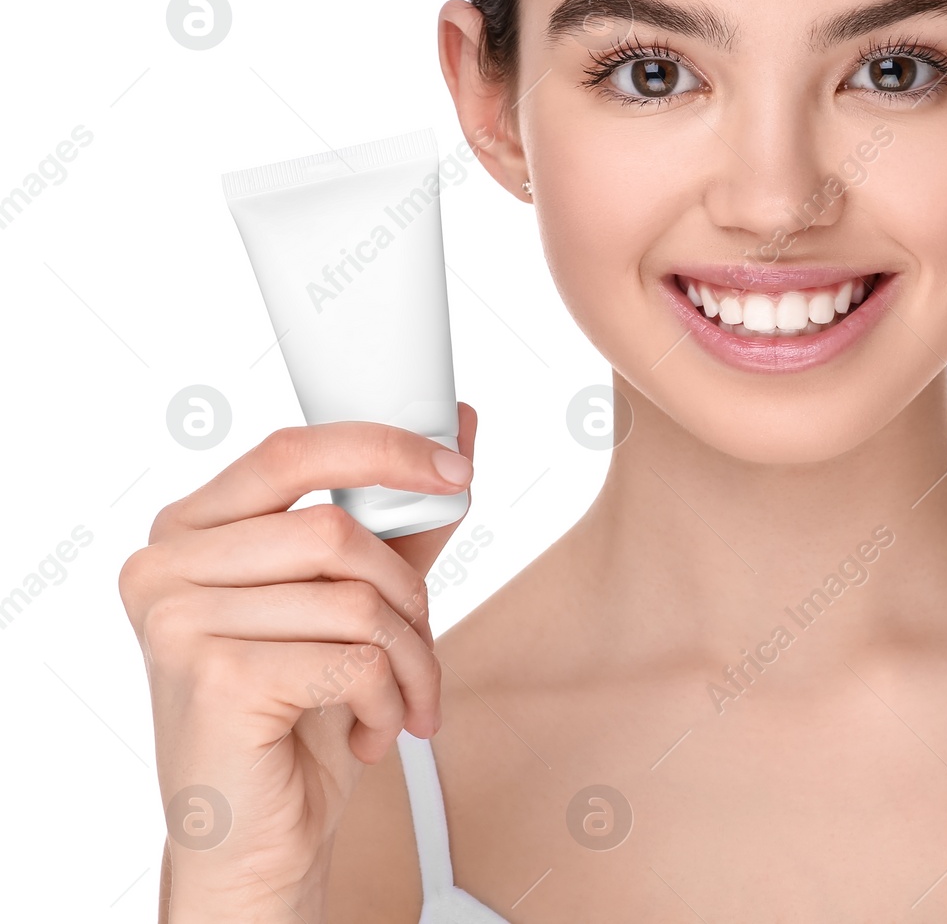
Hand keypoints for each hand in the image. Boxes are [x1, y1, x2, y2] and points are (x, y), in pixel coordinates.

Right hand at [118, 406, 477, 922]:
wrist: (255, 838)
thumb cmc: (297, 713)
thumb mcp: (353, 601)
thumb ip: (400, 518)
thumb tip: (462, 426)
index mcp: (189, 529)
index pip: (291, 452)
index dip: (384, 449)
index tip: (456, 470)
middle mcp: (164, 567)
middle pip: (335, 532)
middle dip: (407, 595)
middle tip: (419, 646)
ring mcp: (179, 623)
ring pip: (354, 599)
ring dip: (409, 658)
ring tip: (402, 699)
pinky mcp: (213, 680)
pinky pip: (352, 659)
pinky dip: (388, 701)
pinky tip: (371, 734)